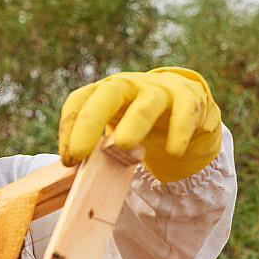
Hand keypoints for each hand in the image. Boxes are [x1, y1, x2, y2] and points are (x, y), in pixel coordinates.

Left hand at [59, 67, 221, 181]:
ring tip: (124, 146)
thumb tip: (75, 173)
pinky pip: (185, 112)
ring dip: (134, 123)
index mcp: (104, 92)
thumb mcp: (114, 129)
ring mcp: (160, 90)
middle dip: (90, 122)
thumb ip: (97, 146)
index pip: (79, 101)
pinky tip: (173, 151)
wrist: (185, 107)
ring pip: (147, 103)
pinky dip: (179, 131)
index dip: (69, 127)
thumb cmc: (137, 121)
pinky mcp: (189, 99)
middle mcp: (129, 85)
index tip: (69, 160)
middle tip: (79, 153)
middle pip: (107, 95)